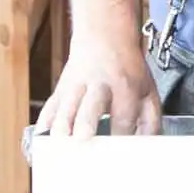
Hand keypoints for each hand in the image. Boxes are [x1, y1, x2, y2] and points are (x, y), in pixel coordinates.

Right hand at [36, 29, 160, 138]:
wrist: (105, 37)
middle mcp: (99, 86)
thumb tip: (148, 147)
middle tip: (82, 138)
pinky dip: (45, 124)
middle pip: (91, 105)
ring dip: (61, 124)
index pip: (123, 116)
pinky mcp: (61, 90)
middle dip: (85, 122)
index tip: (118, 155)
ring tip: (60, 141)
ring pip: (66, 106)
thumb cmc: (127, 70)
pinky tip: (42, 140)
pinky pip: (49, 107)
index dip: (120, 135)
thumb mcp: (148, 90)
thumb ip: (151, 120)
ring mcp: (77, 87)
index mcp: (125, 87)